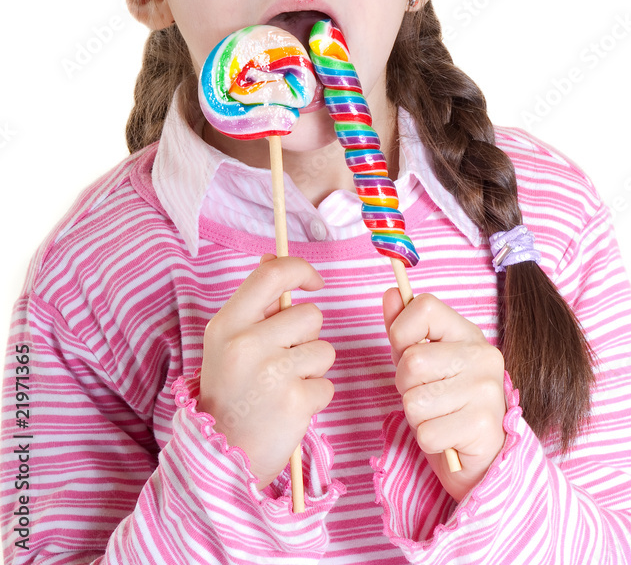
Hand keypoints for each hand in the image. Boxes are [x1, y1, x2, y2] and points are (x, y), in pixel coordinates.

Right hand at [199, 254, 334, 488]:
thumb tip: (273, 257)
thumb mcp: (226, 342)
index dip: (301, 270)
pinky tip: (289, 408)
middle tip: (282, 361)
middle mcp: (247, 344)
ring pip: (325, 350)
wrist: (219, 457)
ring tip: (284, 386)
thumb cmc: (228, 392)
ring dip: (312, 368)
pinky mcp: (296, 403)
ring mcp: (272, 374)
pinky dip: (314, 397)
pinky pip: (327, 384)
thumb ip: (254, 302)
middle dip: (307, 336)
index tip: (314, 282)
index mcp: (228, 323)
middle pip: (311, 315)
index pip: (273, 274)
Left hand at [383, 288, 506, 501]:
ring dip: (417, 417)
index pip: (424, 307)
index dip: (401, 331)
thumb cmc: (446, 402)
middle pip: (412, 361)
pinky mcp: (483, 427)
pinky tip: (448, 437)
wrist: (483, 456)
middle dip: (405, 386)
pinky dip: (429, 441)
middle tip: (425, 395)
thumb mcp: (423, 361)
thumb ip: (404, 328)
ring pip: (415, 402)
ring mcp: (486, 391)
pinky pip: (426, 434)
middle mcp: (482, 356)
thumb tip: (391, 293)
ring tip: (438, 416)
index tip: (406, 351)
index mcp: (467, 333)